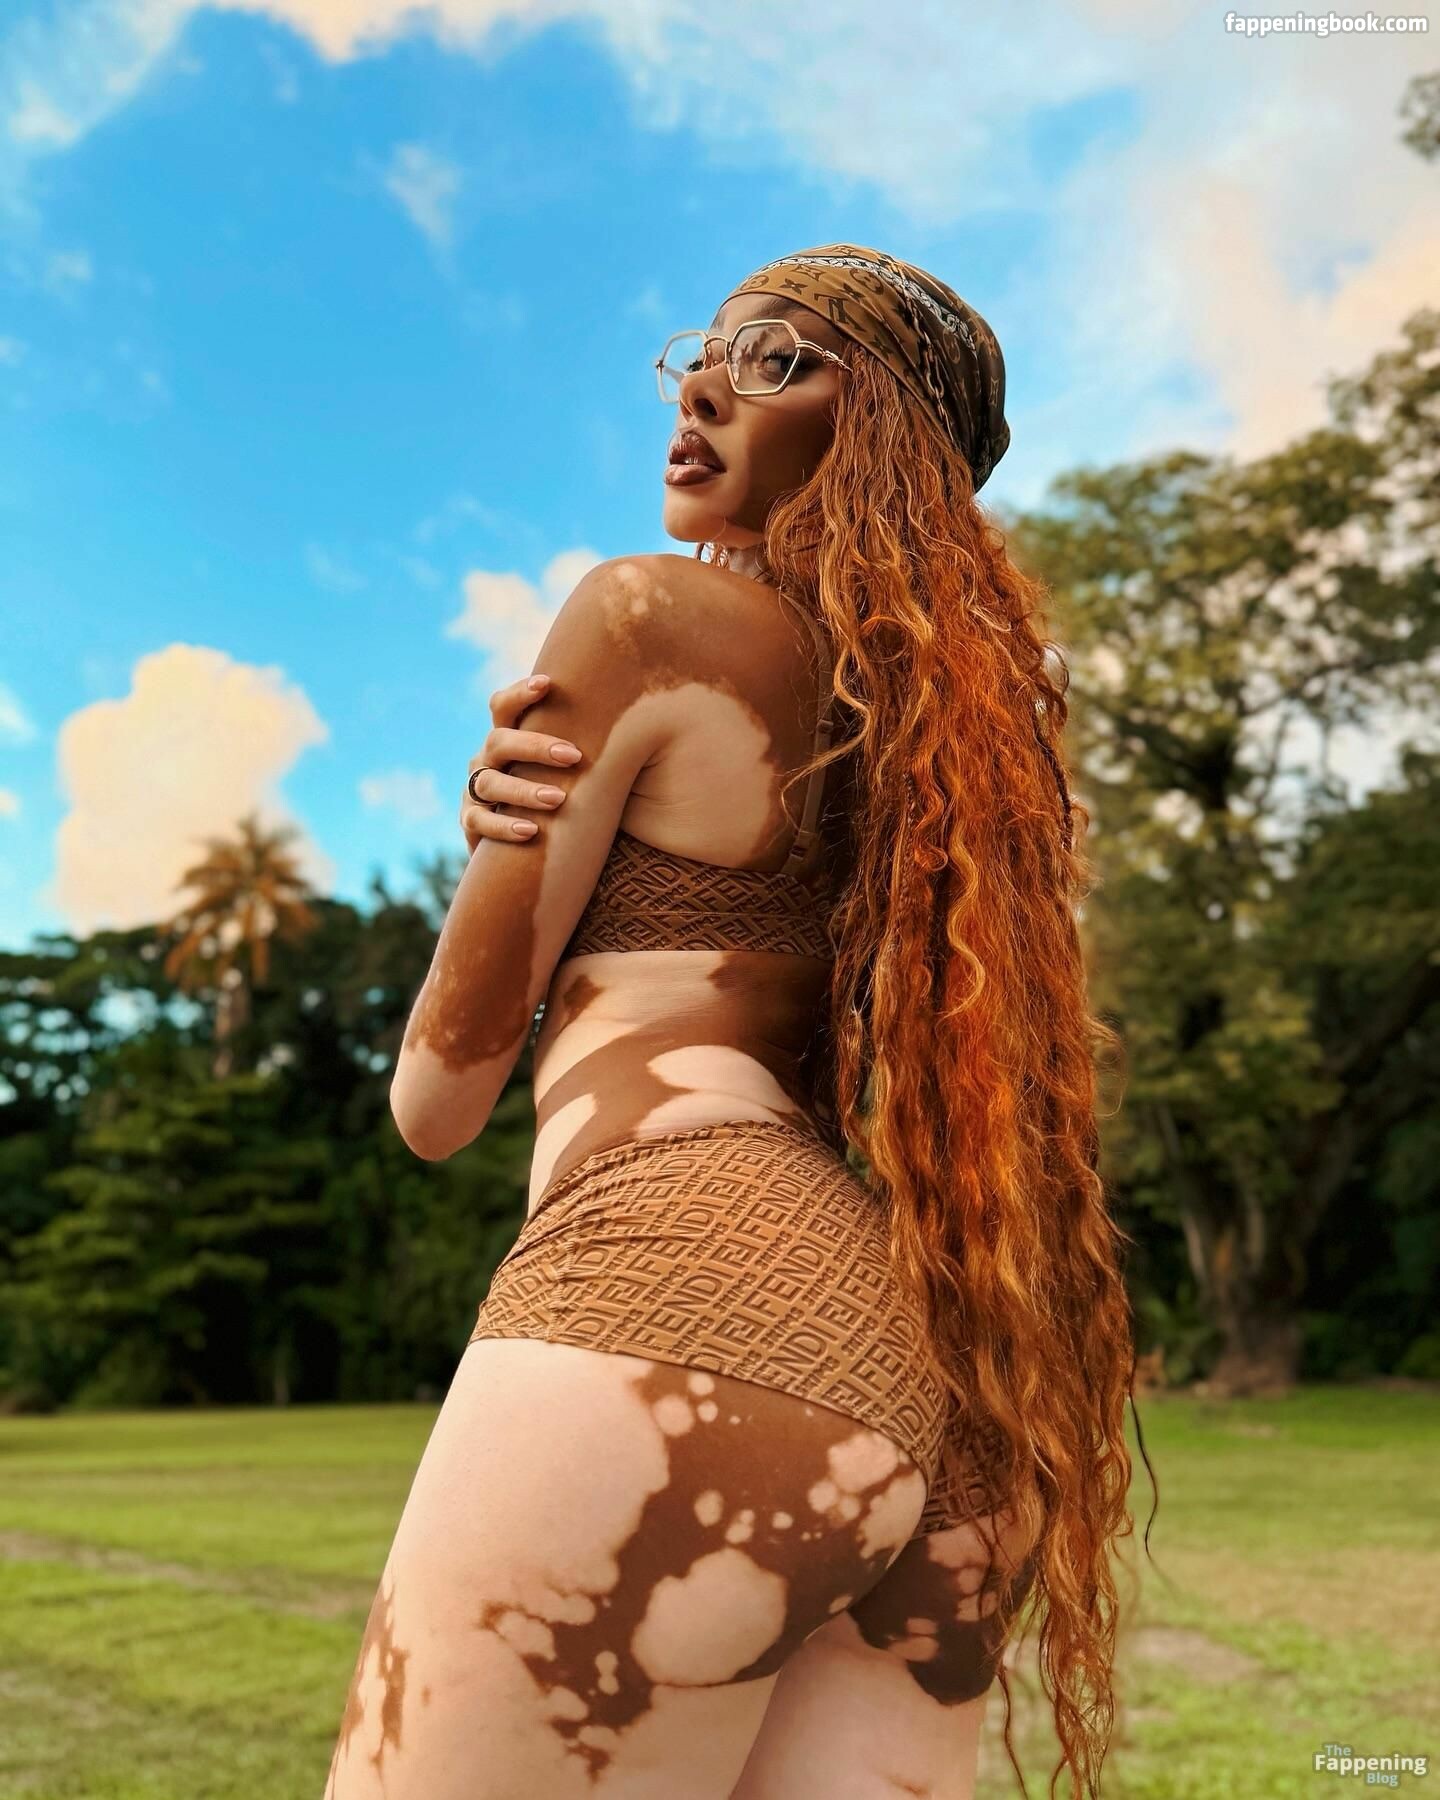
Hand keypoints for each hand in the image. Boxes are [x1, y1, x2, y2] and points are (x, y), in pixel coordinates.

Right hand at [461, 674, 583, 853]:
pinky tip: (530, 830)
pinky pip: (479, 822)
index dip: (520, 693)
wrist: (530, 844)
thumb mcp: (568, 768)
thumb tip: (640, 715)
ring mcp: (476, 790)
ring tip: (558, 799)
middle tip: (573, 755)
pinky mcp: (471, 823)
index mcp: (509, 738)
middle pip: (499, 741)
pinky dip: (504, 826)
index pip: (504, 706)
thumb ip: (585, 744)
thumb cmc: (561, 795)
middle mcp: (488, 759)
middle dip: (535, 746)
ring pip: (491, 782)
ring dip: (525, 790)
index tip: (547, 683)